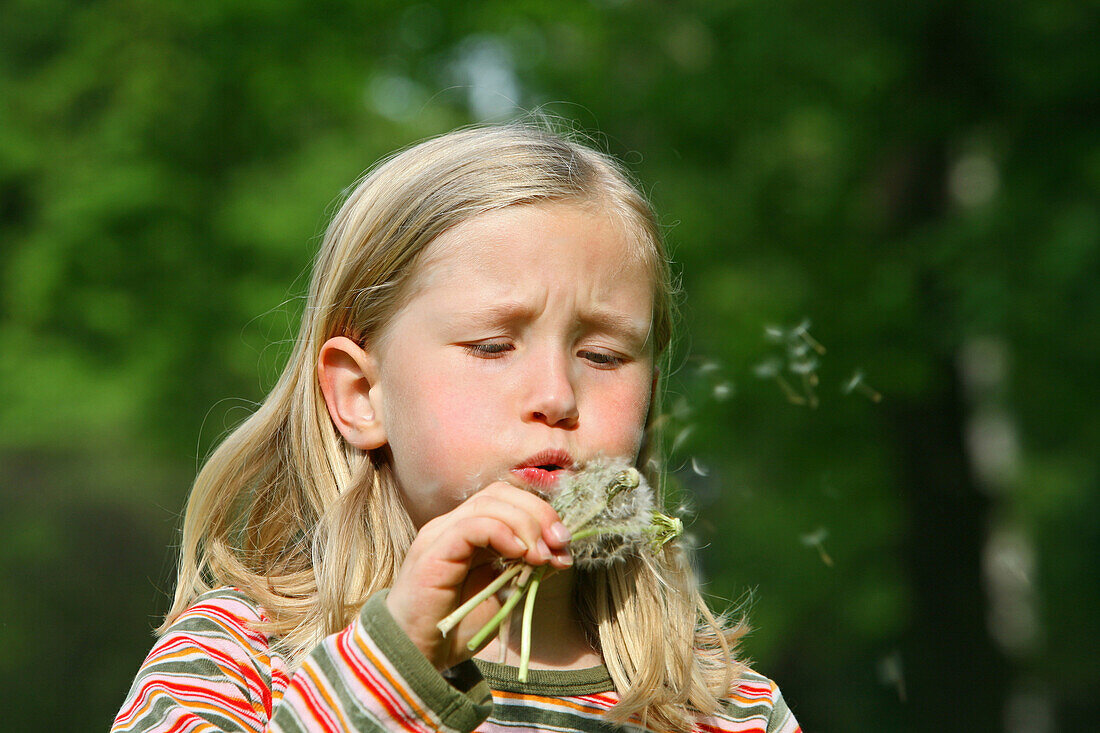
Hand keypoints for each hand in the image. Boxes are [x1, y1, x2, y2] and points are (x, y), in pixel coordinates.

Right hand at [385, 481, 572, 670]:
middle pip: (501, 493)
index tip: (563, 545)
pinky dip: (502, 533)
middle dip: (539, 514)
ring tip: (541, 556)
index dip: (540, 513)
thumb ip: (526, 569)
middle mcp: (452, 525)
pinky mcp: (433, 550)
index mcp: (469, 531)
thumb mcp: (504, 594)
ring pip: (489, 503)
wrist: (419, 654)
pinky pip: (471, 525)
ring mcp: (440, 534)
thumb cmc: (456, 627)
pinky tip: (518, 554)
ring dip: (526, 525)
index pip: (507, 498)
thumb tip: (559, 553)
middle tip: (559, 544)